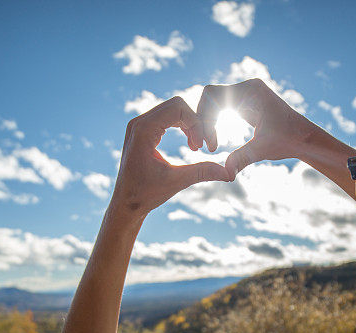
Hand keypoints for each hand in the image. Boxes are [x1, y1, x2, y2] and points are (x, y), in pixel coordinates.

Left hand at [110, 96, 230, 220]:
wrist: (125, 204)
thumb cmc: (146, 194)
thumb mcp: (177, 181)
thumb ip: (202, 172)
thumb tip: (230, 173)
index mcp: (143, 130)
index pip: (177, 108)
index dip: (195, 123)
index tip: (200, 147)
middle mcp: (138, 123)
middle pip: (176, 105)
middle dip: (194, 122)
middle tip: (200, 146)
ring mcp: (138, 125)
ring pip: (172, 109)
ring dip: (189, 125)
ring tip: (195, 147)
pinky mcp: (142, 130)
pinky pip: (166, 117)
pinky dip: (181, 127)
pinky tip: (189, 145)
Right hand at [196, 78, 312, 177]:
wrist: (304, 138)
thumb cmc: (288, 140)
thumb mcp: (263, 149)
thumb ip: (242, 158)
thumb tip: (226, 174)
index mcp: (251, 91)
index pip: (212, 95)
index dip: (204, 118)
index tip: (209, 144)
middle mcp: (246, 88)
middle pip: (209, 97)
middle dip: (202, 121)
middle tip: (201, 147)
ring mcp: (244, 94)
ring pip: (212, 103)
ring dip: (206, 123)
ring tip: (209, 146)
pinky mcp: (244, 104)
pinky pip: (219, 109)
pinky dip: (213, 124)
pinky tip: (215, 142)